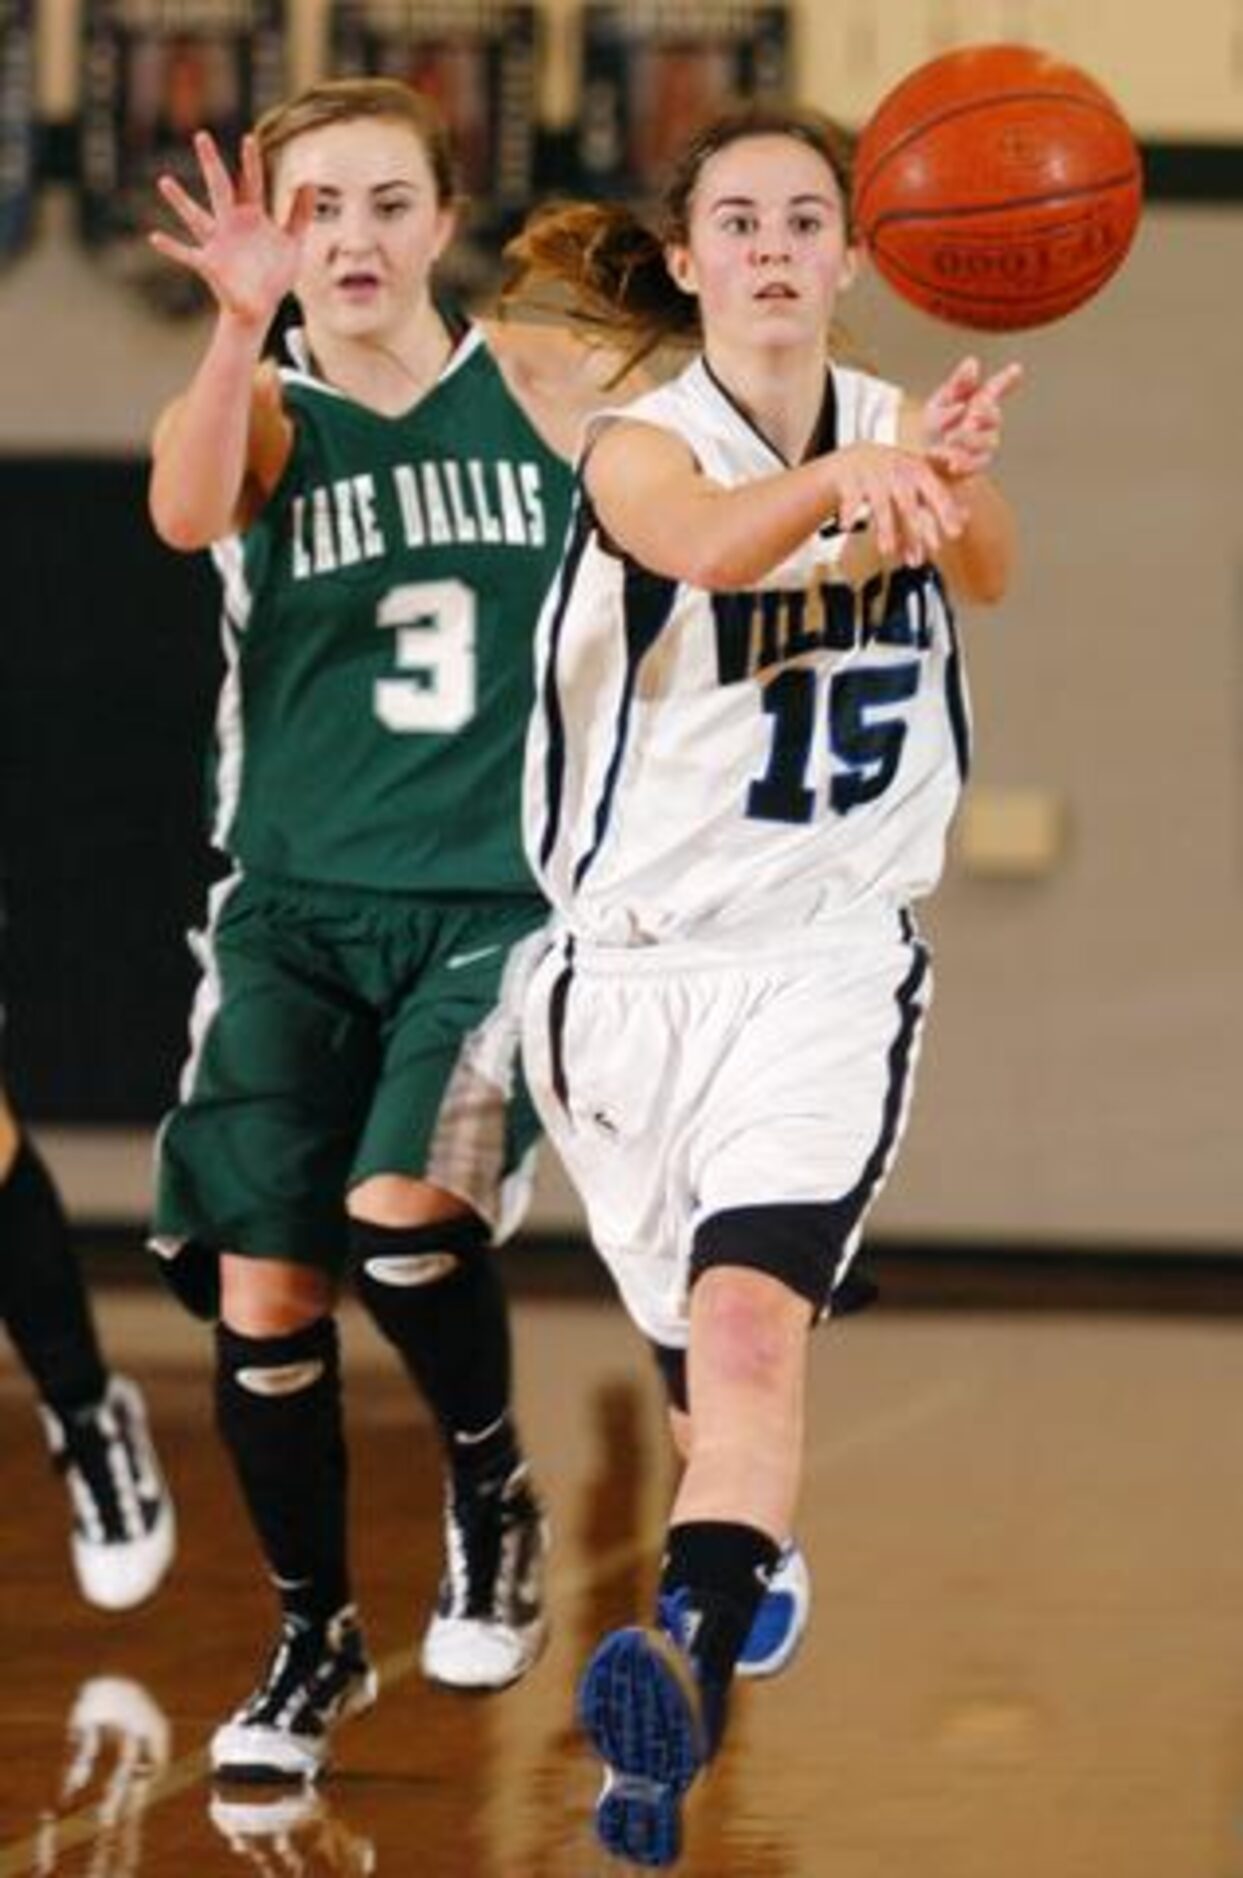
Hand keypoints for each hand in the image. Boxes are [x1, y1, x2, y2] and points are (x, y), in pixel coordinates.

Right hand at [148, 130, 312, 328]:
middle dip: (212, 163)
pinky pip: (186, 254)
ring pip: (195, 217)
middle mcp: (230, 223)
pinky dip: (171, 247)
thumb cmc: (275, 273)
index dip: (251, 163)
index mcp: (252, 216)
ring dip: (180, 201)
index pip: (251, 183)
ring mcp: (217, 242)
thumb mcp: (292, 243)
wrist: (261, 307)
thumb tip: (309, 182)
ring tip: (165, 181)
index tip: (248, 138)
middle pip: (220, 187)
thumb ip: (300, 214)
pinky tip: (155, 237)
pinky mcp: (208, 264)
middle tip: (201, 136)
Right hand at [828, 441, 966, 566]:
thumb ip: (941, 500)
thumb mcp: (920, 480)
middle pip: (908, 504)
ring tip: (887, 551)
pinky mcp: (851, 482)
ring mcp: (873, 478)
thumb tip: (966, 518)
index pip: (937, 494)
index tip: (955, 533)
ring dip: (885, 530)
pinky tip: (847, 526)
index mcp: (919, 473)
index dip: (946, 513)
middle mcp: (897, 475)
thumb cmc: (894, 475)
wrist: (857, 458)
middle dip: (916, 528)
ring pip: (881, 507)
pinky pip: (850, 500)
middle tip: (925, 552)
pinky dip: (848, 513)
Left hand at [921, 356, 1023, 477]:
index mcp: (978, 400)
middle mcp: (986, 421)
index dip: (1007, 378)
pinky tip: (951, 463)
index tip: (1016, 369)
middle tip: (969, 416)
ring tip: (949, 439)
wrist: (923, 460)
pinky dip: (964, 461)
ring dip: (967, 439)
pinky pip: (978, 463)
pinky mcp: (979, 463)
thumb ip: (957, 384)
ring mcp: (985, 443)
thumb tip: (972, 362)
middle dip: (982, 415)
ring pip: (987, 440)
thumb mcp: (939, 402)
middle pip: (994, 416)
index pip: (995, 387)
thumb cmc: (933, 427)